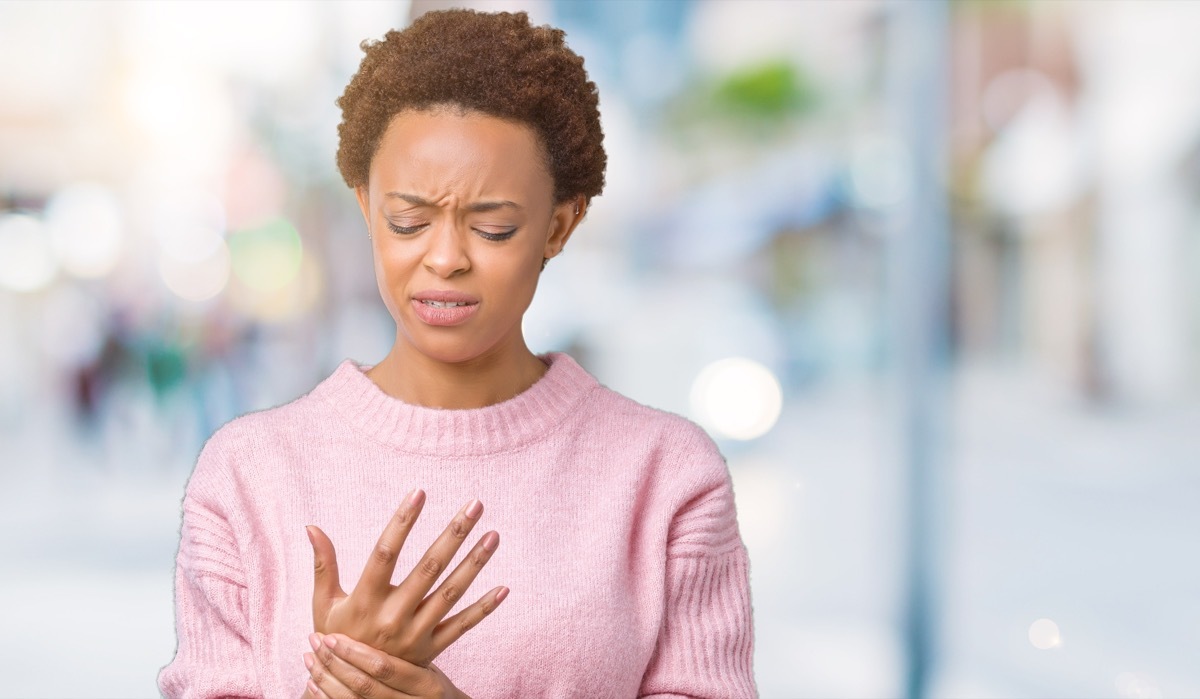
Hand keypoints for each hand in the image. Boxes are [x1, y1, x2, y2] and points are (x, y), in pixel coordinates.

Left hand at [303, 632, 468, 698]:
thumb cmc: (426, 677)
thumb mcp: (430, 656)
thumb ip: (415, 629)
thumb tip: (392, 586)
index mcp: (423, 683)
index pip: (383, 666)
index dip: (353, 653)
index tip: (330, 636)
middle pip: (363, 685)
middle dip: (334, 664)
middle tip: (315, 640)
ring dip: (325, 679)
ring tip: (308, 657)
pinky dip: (326, 696)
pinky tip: (312, 682)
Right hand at [306, 489, 507, 664]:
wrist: (351, 690)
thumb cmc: (336, 637)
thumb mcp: (324, 603)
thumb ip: (323, 564)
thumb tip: (312, 526)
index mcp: (365, 599)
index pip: (385, 553)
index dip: (402, 522)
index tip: (419, 492)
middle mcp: (392, 615)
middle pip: (428, 568)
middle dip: (454, 534)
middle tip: (475, 504)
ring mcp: (415, 633)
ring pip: (450, 593)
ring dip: (474, 563)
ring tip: (494, 535)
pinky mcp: (431, 649)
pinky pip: (462, 626)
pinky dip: (484, 609)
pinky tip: (504, 588)